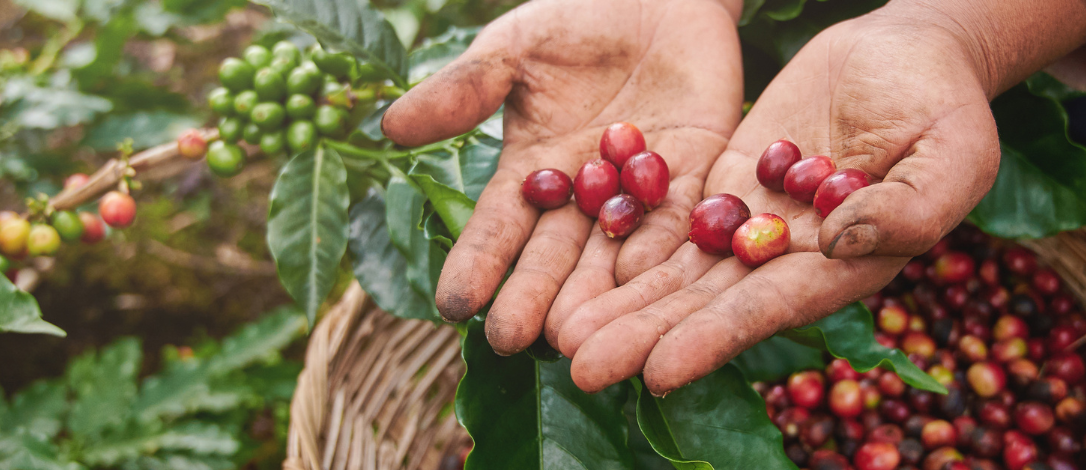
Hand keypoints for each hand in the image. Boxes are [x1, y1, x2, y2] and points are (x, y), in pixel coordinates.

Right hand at [381, 0, 744, 354]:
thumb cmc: (575, 17)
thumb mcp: (514, 48)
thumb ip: (464, 89)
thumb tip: (389, 126)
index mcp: (531, 171)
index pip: (498, 227)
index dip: (477, 264)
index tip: (453, 304)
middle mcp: (582, 196)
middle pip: (554, 255)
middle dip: (533, 297)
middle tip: (513, 340)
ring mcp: (638, 191)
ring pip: (614, 253)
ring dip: (596, 296)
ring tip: (576, 336)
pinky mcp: (696, 176)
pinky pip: (678, 218)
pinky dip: (661, 248)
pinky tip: (643, 281)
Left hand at [554, 0, 1085, 394]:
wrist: (909, 55)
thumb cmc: (947, 106)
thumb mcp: (952, 153)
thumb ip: (908, 206)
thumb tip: (834, 241)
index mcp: (845, 266)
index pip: (768, 309)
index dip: (713, 339)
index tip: (657, 369)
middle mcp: (789, 259)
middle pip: (705, 304)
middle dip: (644, 335)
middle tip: (580, 364)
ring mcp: (753, 222)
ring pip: (678, 271)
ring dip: (621, 303)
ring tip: (560, 335)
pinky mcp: (727, 183)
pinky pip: (672, 218)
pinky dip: (628, 244)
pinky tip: (577, 267)